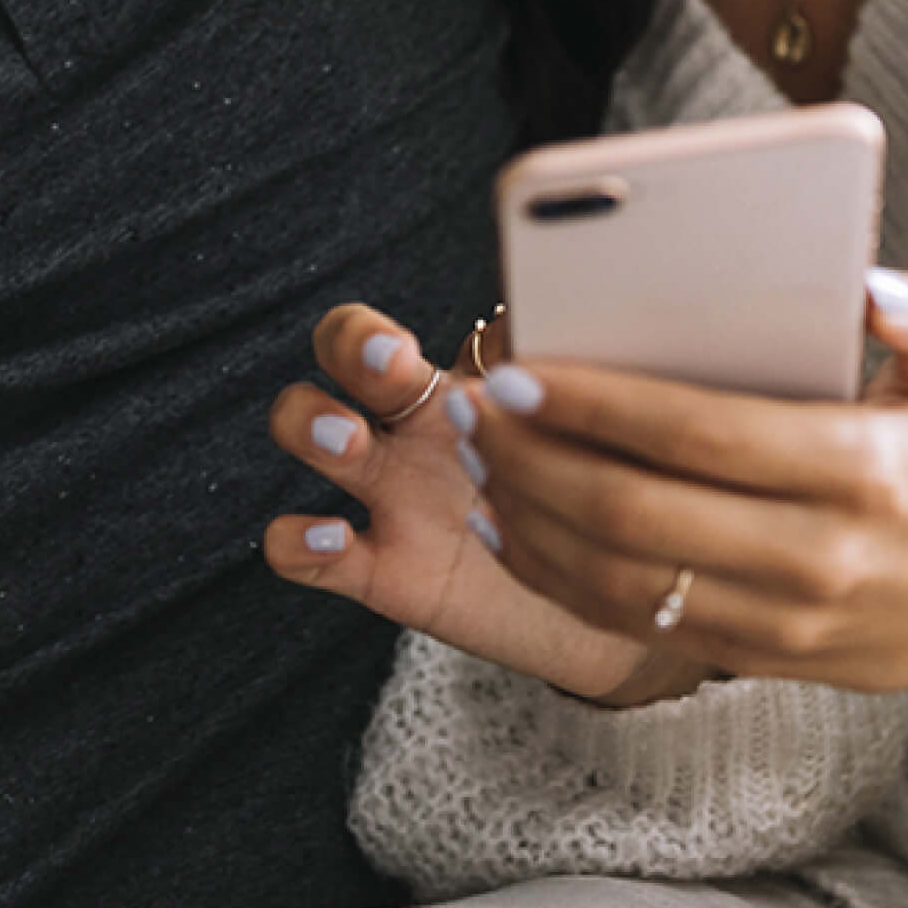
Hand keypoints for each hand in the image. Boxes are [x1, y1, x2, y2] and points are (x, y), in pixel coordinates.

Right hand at [263, 306, 656, 701]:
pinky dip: (300, 545)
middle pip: (340, 356)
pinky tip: (332, 538)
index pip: (383, 333)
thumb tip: (549, 317)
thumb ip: (564, 374)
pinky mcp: (381, 571)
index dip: (371, 334)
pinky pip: (304, 554)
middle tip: (391, 365)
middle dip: (348, 348)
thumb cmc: (591, 490)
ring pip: (310, 434)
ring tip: (350, 439)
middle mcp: (407, 430)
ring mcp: (387, 497)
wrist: (606, 591)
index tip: (405, 350)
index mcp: (451, 386)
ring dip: (311, 425)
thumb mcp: (579, 430)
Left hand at [456, 271, 907, 744]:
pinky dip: (550, 573)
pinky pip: (622, 622)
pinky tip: (504, 521)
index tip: (521, 369)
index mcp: (858, 468)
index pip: (700, 434)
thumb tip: (870, 284)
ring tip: (477, 455)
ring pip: (616, 577)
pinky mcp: (749, 658)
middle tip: (474, 406)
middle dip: (535, 458)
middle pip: (637, 511)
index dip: (597, 405)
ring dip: (528, 514)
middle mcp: (815, 553)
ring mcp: (777, 619)